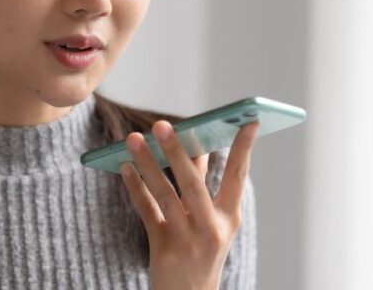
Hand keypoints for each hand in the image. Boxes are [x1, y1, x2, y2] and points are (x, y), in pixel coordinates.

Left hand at [119, 119, 258, 289]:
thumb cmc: (199, 252)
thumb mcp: (211, 223)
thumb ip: (200, 188)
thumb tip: (188, 147)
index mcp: (230, 218)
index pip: (238, 175)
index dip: (244, 148)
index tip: (249, 120)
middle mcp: (212, 228)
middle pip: (193, 183)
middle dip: (177, 152)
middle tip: (161, 124)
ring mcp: (187, 240)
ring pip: (165, 194)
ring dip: (147, 164)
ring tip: (132, 139)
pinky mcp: (164, 250)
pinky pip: (148, 212)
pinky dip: (135, 188)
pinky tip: (124, 168)